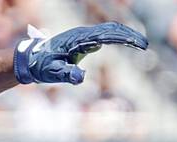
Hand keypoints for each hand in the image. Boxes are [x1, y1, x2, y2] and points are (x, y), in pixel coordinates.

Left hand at [13, 21, 147, 85]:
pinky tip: (127, 42)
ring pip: (109, 30)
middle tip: (145, 45)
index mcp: (78, 39)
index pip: (106, 35)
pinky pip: (104, 34)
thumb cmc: (41, 66)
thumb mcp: (53, 73)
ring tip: (141, 45)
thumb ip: (66, 74)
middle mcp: (83, 34)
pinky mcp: (83, 40)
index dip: (124, 38)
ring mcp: (83, 35)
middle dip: (130, 35)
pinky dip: (118, 36)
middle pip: (111, 29)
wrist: (31, 59)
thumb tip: (81, 77)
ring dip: (126, 35)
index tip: (138, 44)